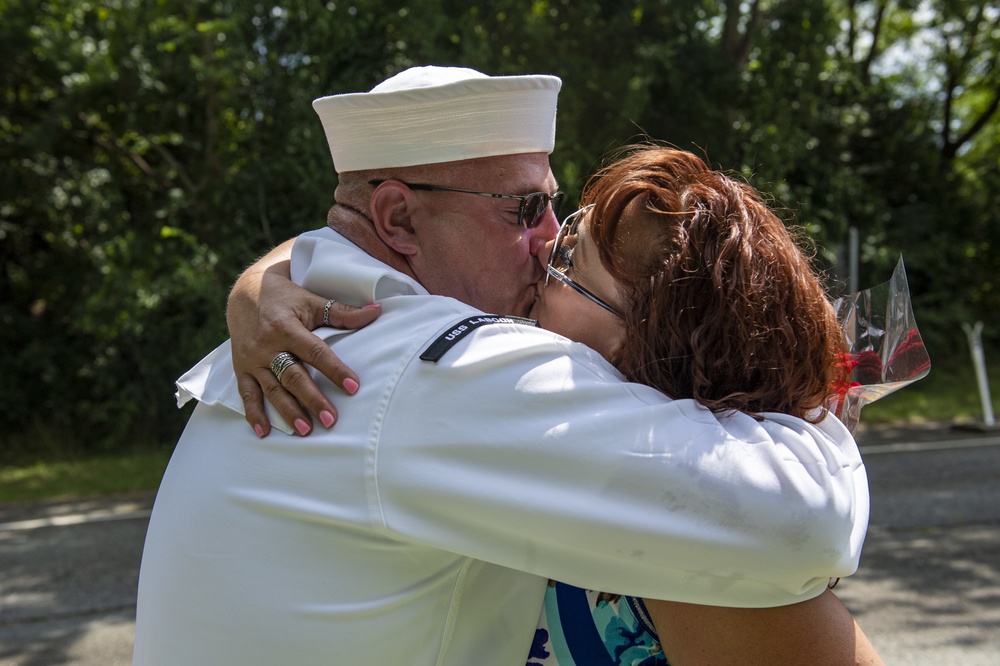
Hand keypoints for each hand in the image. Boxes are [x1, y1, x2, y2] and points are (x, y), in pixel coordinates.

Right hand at [226, 240, 381, 436]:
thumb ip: (342, 312)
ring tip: (305, 430)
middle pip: (293, 376)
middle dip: (311, 399)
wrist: (245, 291)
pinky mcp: (241, 368)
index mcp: (287, 327)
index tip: (353, 387)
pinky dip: (253, 413)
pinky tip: (264, 432)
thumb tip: (377, 312)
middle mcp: (267, 346)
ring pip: (272, 389)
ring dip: (288, 411)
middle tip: (330, 420)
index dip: (335, 370)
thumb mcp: (312, 300)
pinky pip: (246, 393)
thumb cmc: (285, 297)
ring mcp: (253, 359)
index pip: (315, 352)